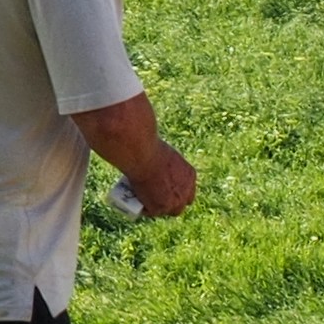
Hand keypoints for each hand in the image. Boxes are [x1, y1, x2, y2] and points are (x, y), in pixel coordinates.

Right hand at [70, 93, 194, 218]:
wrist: (139, 150)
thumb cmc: (145, 140)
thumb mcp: (158, 142)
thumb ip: (156, 135)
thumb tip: (146, 111)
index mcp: (190, 173)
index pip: (188, 189)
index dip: (175, 190)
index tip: (161, 186)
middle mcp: (187, 188)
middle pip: (181, 204)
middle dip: (167, 202)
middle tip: (148, 193)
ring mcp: (174, 199)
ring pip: (166, 211)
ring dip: (155, 207)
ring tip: (139, 197)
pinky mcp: (160, 206)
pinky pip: (150, 212)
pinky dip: (142, 209)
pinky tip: (133, 203)